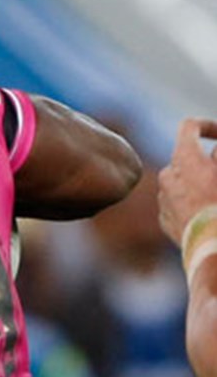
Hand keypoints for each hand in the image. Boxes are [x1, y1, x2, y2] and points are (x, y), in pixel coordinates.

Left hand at [159, 118, 216, 244]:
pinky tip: (211, 217)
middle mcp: (168, 175)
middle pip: (187, 157)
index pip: (188, 127)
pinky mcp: (165, 221)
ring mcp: (164, 199)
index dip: (207, 126)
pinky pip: (180, 204)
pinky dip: (193, 204)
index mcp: (184, 159)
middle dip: (207, 162)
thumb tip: (214, 151)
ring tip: (216, 198)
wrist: (215, 249)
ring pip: (183, 183)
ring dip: (199, 184)